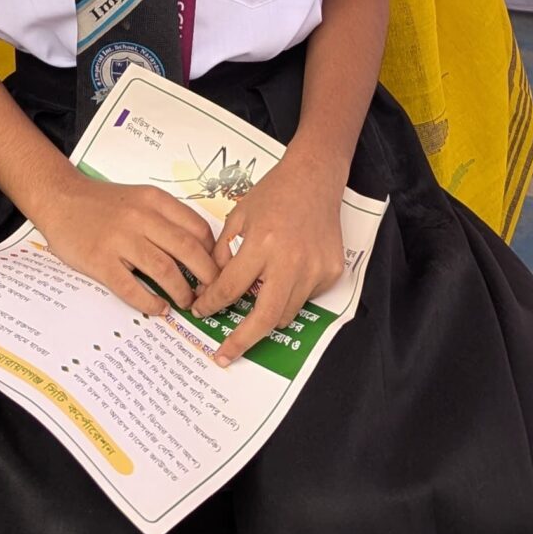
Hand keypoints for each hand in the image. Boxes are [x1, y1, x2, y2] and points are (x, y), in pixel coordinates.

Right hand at [33, 172, 219, 317]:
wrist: (60, 198)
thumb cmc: (102, 203)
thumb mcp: (140, 198)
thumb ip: (165, 218)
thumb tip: (198, 251)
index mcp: (154, 200)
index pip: (197, 228)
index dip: (213, 254)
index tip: (218, 270)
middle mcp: (141, 217)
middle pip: (187, 250)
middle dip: (207, 277)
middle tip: (212, 293)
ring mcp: (120, 239)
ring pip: (164, 270)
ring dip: (181, 291)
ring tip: (186, 303)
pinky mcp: (100, 260)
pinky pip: (131, 287)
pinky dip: (149, 302)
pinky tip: (158, 308)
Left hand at [192, 156, 347, 366]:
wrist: (314, 179)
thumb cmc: (273, 194)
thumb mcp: (238, 217)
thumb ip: (223, 253)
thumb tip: (213, 289)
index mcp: (262, 243)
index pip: (230, 287)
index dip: (211, 304)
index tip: (201, 312)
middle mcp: (290, 260)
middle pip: (264, 317)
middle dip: (242, 341)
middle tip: (225, 355)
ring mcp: (315, 269)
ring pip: (286, 313)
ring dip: (266, 314)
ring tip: (256, 300)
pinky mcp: (331, 272)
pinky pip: (305, 298)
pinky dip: (290, 294)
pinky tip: (287, 271)